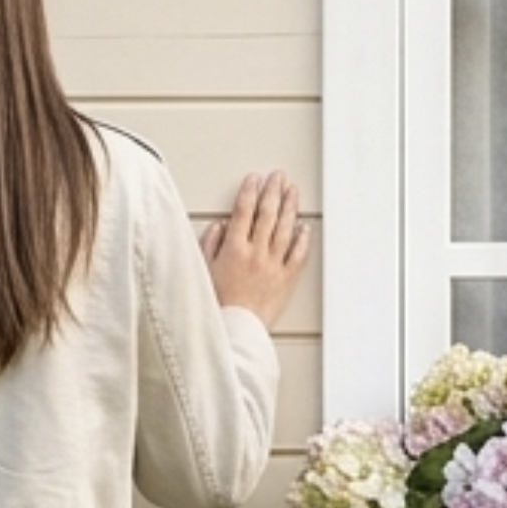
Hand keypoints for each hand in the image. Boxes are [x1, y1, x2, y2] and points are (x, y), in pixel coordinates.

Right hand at [199, 170, 311, 329]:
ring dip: (290, 206)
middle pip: (267, 214)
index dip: (249, 191)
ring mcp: (273, 265)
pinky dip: (302, 239)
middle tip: (277, 176)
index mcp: (234, 249)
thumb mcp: (203, 271)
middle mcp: (256, 253)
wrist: (235, 330)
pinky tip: (303, 227)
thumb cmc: (216, 305)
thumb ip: (210, 245)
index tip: (254, 179)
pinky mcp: (286, 279)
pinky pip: (298, 254)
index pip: (243, 211)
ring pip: (284, 228)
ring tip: (293, 191)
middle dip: (272, 191)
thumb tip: (220, 226)